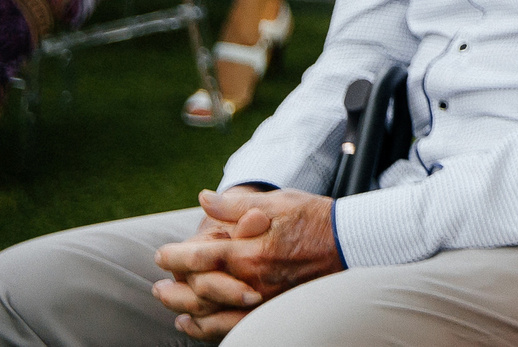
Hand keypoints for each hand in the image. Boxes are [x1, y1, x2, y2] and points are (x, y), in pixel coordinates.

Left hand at [153, 189, 341, 330]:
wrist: (351, 243)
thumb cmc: (316, 218)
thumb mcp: (279, 202)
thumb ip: (238, 203)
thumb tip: (204, 199)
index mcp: (252, 251)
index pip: (200, 257)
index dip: (175, 256)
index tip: (161, 254)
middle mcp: (253, 281)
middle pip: (198, 292)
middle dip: (173, 289)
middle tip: (157, 286)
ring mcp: (262, 300)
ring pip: (210, 314)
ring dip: (184, 310)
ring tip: (170, 303)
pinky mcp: (270, 309)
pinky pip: (230, 327)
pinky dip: (206, 329)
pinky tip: (194, 323)